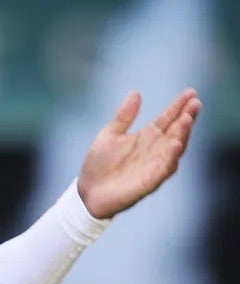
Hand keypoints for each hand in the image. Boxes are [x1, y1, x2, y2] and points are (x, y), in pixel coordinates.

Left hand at [77, 88, 200, 218]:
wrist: (88, 192)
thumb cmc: (98, 165)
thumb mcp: (109, 135)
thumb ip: (124, 116)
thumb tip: (136, 93)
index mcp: (145, 137)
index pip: (166, 119)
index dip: (178, 106)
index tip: (190, 92)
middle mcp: (154, 149)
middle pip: (175, 131)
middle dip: (186, 117)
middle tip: (195, 102)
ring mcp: (154, 165)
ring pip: (174, 148)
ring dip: (182, 134)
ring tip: (187, 119)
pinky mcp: (150, 180)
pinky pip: (164, 168)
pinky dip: (171, 157)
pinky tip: (175, 144)